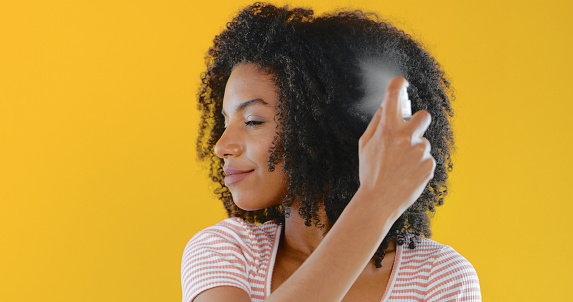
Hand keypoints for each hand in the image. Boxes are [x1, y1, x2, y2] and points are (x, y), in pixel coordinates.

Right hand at [358, 77, 434, 218]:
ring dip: (414, 150)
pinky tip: (406, 174)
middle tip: (408, 133)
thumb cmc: (370, 172)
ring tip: (400, 166)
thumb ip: (377, 123)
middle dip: (417, 122)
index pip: (394, 95)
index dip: (398, 85)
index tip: (401, 83)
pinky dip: (418, 164)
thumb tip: (387, 106)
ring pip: (423, 142)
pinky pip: (426, 158)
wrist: (379, 201)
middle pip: (423, 116)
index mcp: (388, 129)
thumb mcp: (365, 144)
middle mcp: (406, 136)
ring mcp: (420, 151)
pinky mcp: (429, 165)